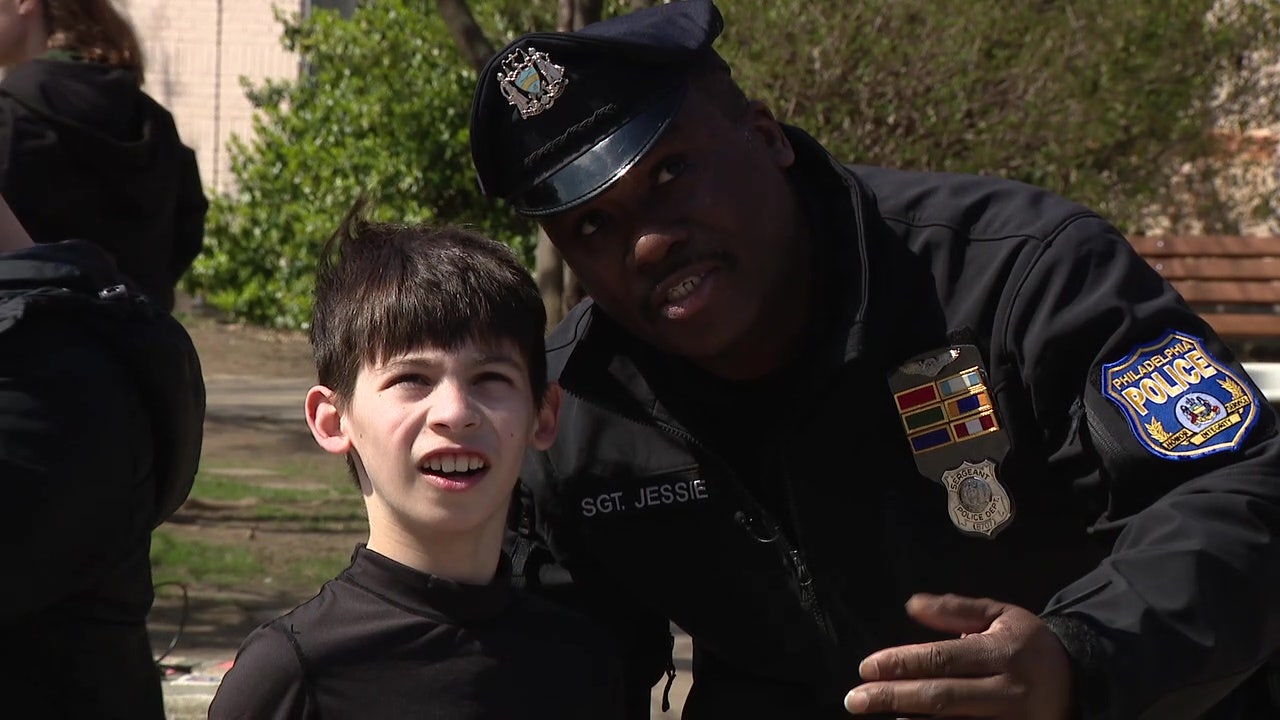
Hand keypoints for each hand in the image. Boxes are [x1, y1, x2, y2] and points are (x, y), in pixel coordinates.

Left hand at [843, 593, 1071, 718]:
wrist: (1083, 680)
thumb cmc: (1029, 645)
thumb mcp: (1000, 616)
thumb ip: (956, 611)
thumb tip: (912, 605)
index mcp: (1001, 653)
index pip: (943, 659)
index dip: (902, 664)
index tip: (866, 667)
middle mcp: (1007, 691)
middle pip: (941, 697)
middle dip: (893, 697)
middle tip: (854, 699)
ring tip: (876, 716)